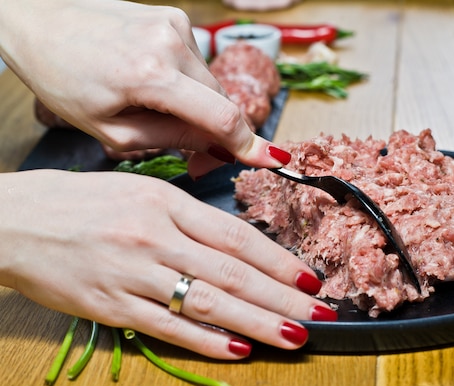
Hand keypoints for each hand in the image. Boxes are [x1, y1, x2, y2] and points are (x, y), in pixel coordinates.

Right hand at [0, 170, 335, 358]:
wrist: (17, 222)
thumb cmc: (84, 203)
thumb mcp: (143, 191)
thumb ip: (190, 217)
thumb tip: (240, 246)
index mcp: (166, 204)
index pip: (236, 237)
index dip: (278, 261)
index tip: (308, 278)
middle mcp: (155, 238)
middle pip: (232, 274)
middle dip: (282, 298)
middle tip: (319, 314)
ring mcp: (133, 275)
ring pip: (208, 304)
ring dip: (257, 324)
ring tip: (293, 337)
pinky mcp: (112, 307)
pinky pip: (168, 329)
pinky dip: (207, 342)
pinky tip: (240, 350)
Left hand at [1, 0, 287, 178]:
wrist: (40, 22)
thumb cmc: (66, 80)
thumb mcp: (111, 130)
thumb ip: (169, 140)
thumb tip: (216, 147)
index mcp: (149, 74)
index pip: (220, 116)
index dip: (248, 144)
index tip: (272, 159)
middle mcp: (170, 42)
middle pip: (220, 100)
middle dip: (215, 130)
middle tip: (197, 155)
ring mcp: (175, 25)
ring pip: (210, 82)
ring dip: (198, 104)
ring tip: (158, 109)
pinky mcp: (174, 17)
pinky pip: (196, 62)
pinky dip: (186, 80)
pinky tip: (155, 81)